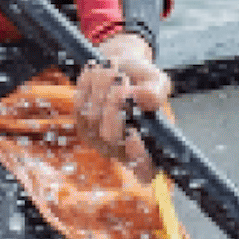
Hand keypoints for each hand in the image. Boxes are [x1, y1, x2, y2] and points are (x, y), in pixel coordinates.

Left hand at [73, 30, 172, 168]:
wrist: (122, 67)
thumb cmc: (142, 81)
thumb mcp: (157, 83)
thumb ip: (155, 92)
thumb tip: (140, 98)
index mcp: (147, 148)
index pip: (145, 171)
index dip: (139, 157)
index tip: (135, 133)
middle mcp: (121, 150)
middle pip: (110, 137)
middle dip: (116, 103)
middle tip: (124, 80)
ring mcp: (98, 139)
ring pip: (93, 115)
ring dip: (103, 86)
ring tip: (115, 71)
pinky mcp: (80, 122)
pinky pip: (81, 102)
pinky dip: (91, 83)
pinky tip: (101, 73)